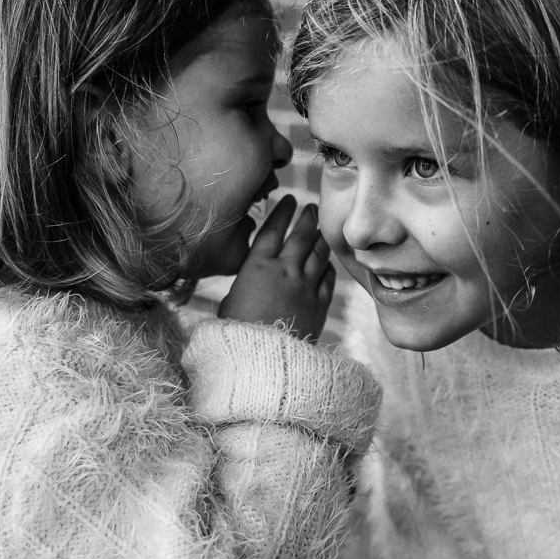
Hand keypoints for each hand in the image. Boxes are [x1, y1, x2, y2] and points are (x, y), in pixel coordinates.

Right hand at [218, 196, 335, 341]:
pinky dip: (328, 267)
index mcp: (257, 266)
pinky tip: (328, 263)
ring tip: (322, 228)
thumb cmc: (236, 332)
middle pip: (301, 236)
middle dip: (307, 218)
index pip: (272, 229)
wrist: (261, 359)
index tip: (289, 199)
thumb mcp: (231, 301)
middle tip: (312, 208)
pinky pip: (327, 278)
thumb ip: (247, 282)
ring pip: (318, 254)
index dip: (282, 211)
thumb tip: (252, 276)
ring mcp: (304, 286)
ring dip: (321, 238)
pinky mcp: (319, 304)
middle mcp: (284, 270)